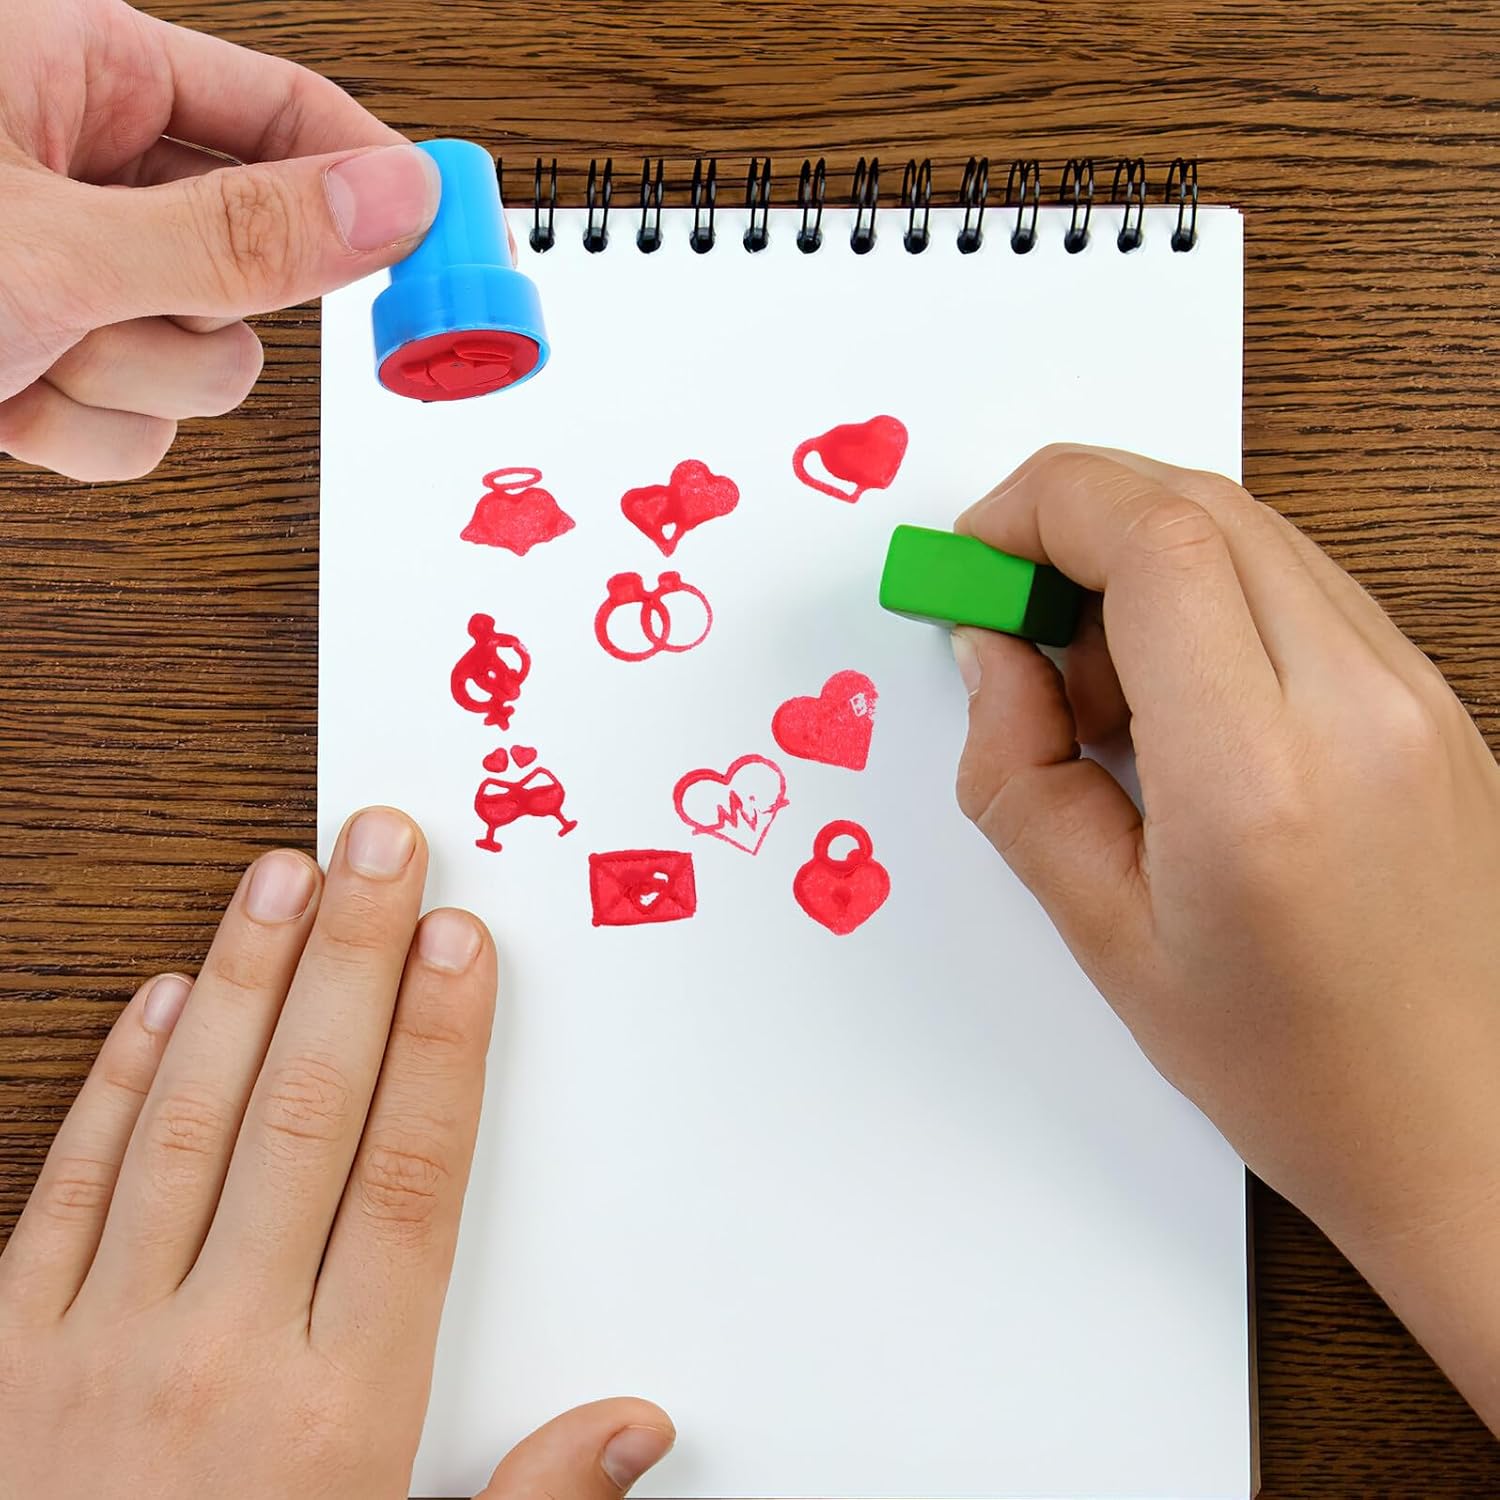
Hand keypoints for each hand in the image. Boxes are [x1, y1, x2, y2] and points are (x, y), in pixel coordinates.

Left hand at [0, 0, 439, 482]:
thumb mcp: (59, 244)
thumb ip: (240, 234)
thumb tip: (393, 203)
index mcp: (87, 76)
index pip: (289, 111)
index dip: (380, 180)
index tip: (457, 244)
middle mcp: (92, 171)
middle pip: (261, 257)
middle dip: (197, 307)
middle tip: (144, 294)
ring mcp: (80, 276)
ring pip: (212, 361)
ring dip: (130, 380)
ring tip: (26, 345)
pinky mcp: (61, 365)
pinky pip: (147, 428)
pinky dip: (83, 430)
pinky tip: (4, 395)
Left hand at [0, 807, 673, 1497]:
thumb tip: (638, 1425)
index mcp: (338, 1414)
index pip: (410, 1177)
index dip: (442, 1043)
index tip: (461, 940)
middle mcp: (223, 1354)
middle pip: (307, 1112)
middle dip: (350, 960)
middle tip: (376, 843)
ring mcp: (100, 1349)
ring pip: (186, 1123)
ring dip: (236, 986)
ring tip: (276, 877)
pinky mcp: (6, 1361)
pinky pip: (60, 1195)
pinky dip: (108, 1089)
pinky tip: (149, 1002)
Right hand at [951, 445, 1499, 1428]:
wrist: (1469, 1122)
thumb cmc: (1295, 1065)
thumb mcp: (1106, 937)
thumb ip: (1020, 776)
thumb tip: (990, 653)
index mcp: (1260, 777)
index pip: (1152, 541)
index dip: (1038, 511)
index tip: (973, 558)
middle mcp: (1360, 704)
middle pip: (1200, 506)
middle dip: (1075, 521)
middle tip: (1011, 613)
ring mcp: (1413, 691)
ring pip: (1251, 534)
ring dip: (1140, 562)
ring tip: (1096, 691)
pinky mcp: (1428, 695)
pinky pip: (1297, 586)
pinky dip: (1206, 598)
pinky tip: (1173, 700)